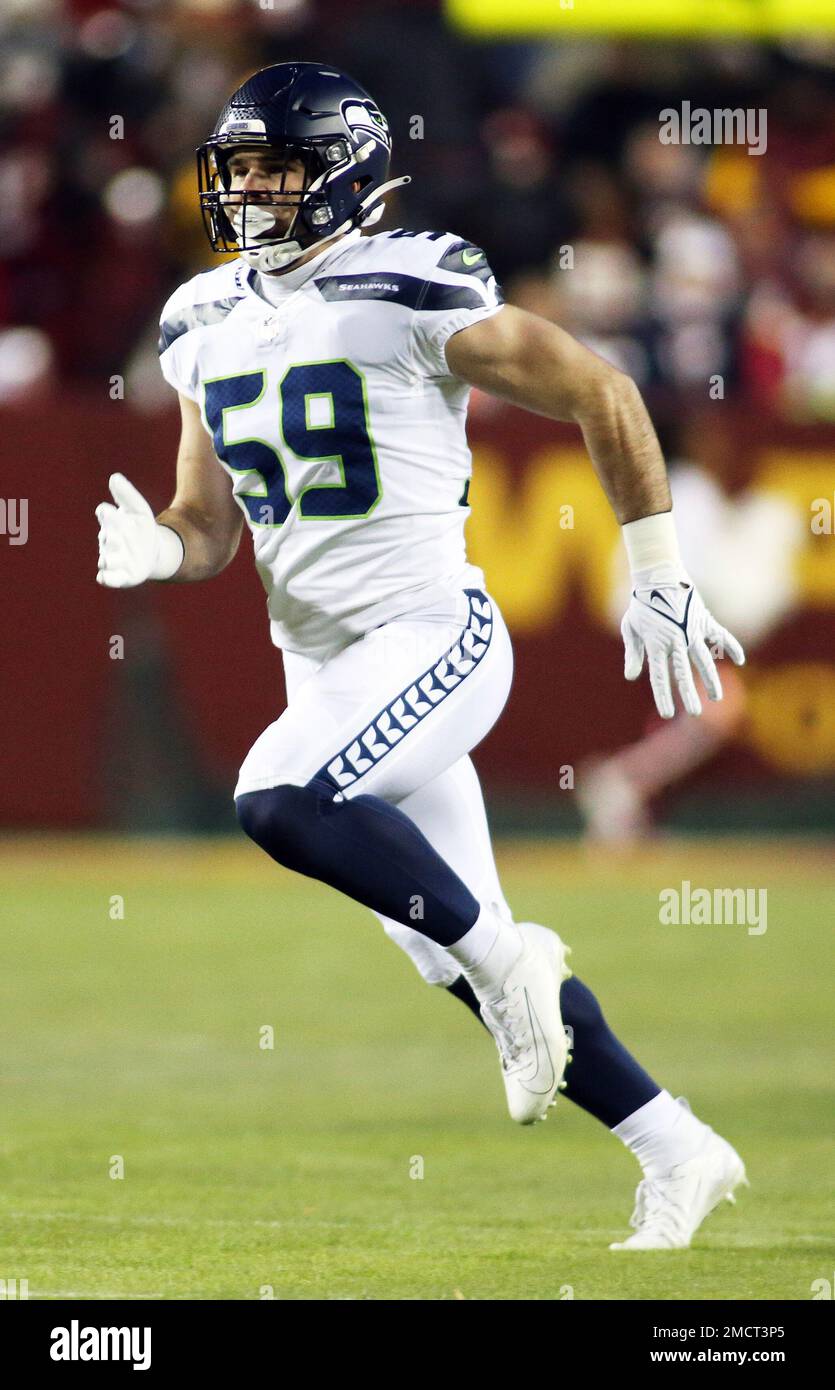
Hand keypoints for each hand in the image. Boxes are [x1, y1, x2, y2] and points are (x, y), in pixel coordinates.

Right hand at [96, 473, 181, 587]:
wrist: (153, 552)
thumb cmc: (141, 528)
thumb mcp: (138, 509)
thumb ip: (126, 494)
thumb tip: (114, 477)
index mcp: (112, 523)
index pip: (106, 515)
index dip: (106, 514)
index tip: (106, 510)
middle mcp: (110, 542)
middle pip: (107, 538)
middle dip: (110, 537)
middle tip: (113, 536)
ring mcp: (114, 559)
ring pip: (106, 559)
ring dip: (107, 559)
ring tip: (106, 559)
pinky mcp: (120, 576)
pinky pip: (109, 579)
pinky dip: (106, 578)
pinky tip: (103, 577)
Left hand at [621, 566, 744, 717]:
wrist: (659, 574)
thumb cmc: (642, 603)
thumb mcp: (630, 628)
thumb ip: (633, 653)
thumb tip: (632, 677)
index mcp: (655, 644)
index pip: (659, 677)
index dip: (663, 696)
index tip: (668, 714)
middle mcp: (675, 640)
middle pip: (683, 672)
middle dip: (689, 695)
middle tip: (695, 713)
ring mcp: (691, 630)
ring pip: (704, 659)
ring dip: (710, 679)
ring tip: (716, 697)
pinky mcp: (704, 619)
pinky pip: (720, 635)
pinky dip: (731, 645)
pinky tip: (740, 660)